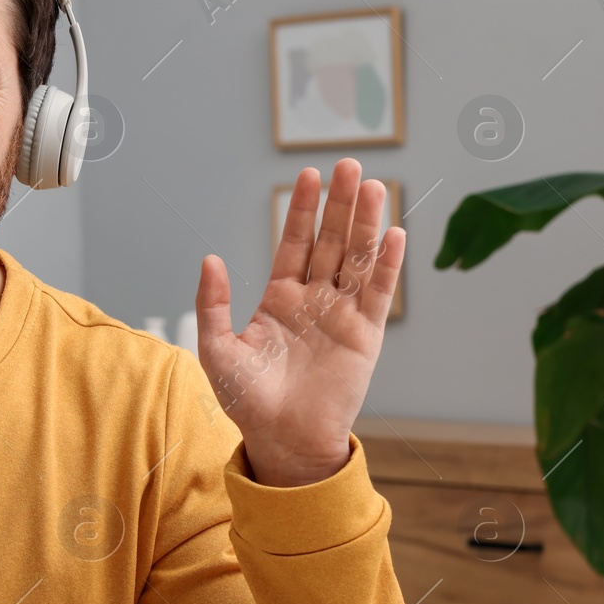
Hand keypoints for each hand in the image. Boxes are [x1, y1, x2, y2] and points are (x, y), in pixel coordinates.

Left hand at [194, 158, 404, 487]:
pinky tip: (392, 233)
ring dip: (364, 223)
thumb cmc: (246, 400)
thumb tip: (210, 258)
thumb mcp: (217, 348)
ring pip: (356, 259)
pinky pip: (377, 293)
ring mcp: (342, 315)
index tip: (307, 175)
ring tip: (371, 185)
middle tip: (347, 164)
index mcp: (279, 299)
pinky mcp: (365, 335)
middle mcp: (314, 300)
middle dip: (338, 204)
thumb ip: (212, 304)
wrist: (281, 440)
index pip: (294, 243)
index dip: (301, 209)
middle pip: (330, 241)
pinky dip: (386, 264)